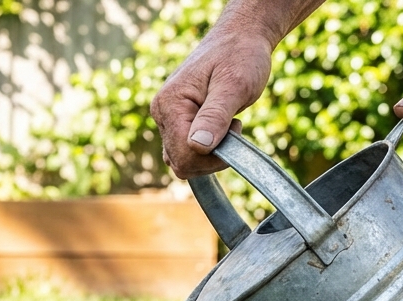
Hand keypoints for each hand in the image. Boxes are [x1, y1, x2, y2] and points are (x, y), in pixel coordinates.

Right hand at [151, 29, 272, 178]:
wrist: (240, 37)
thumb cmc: (240, 55)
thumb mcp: (234, 85)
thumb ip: (215, 116)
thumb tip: (198, 146)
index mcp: (170, 104)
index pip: (183, 154)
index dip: (213, 156)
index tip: (236, 132)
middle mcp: (162, 113)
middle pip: (180, 162)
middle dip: (212, 156)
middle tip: (234, 127)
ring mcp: (167, 118)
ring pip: (182, 160)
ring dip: (210, 154)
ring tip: (229, 125)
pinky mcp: (176, 122)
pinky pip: (185, 151)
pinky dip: (207, 150)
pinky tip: (222, 129)